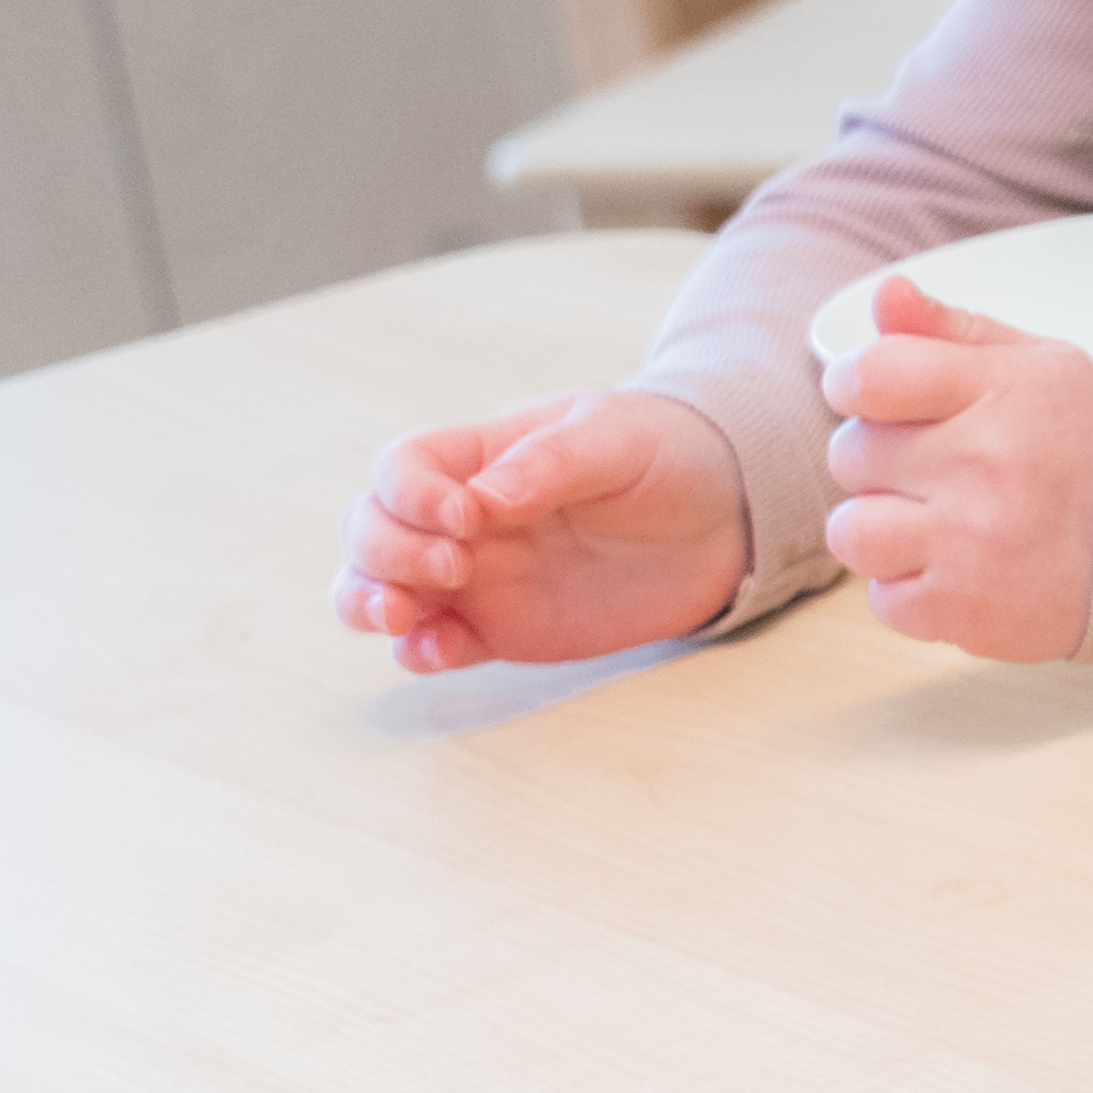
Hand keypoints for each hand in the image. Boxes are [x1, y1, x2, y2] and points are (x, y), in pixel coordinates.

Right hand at [333, 386, 752, 673]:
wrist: (724, 516)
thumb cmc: (663, 454)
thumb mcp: (615, 438)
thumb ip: (551, 464)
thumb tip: (485, 497)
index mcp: (479, 457)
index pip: (401, 468)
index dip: (409, 494)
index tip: (463, 516)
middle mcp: (460, 519)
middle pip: (371, 530)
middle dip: (384, 552)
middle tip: (454, 568)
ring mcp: (475, 576)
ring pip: (379, 590)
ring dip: (367, 603)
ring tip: (399, 617)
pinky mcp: (501, 628)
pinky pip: (436, 645)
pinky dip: (418, 653)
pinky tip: (434, 654)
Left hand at [816, 278, 1092, 660]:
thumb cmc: (1089, 448)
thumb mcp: (1036, 366)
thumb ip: (952, 330)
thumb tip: (885, 294)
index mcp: (999, 391)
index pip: (867, 376)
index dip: (856, 387)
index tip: (883, 402)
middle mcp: (982, 463)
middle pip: (851, 454)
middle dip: (885, 461)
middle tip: (943, 470)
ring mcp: (970, 541)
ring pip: (852, 532)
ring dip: (885, 530)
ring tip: (936, 524)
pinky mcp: (965, 609)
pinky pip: (883, 600)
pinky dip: (913, 589)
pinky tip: (959, 568)